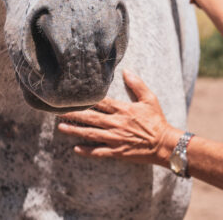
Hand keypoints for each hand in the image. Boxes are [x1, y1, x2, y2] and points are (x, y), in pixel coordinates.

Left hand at [57, 69, 179, 166]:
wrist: (164, 144)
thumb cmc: (157, 121)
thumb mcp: (149, 99)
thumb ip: (137, 85)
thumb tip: (126, 71)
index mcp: (122, 109)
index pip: (100, 102)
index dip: (85, 99)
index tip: (71, 96)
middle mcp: (116, 123)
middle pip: (91, 117)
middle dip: (73, 114)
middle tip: (57, 111)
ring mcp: (115, 139)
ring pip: (91, 134)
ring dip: (75, 131)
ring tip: (61, 127)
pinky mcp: (117, 152)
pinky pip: (99, 152)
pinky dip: (87, 151)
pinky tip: (76, 149)